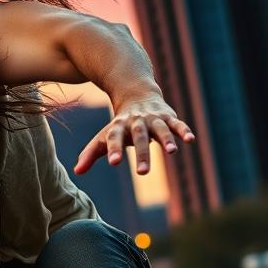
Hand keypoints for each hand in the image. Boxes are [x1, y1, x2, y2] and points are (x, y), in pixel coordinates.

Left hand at [73, 95, 194, 175]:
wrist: (136, 94)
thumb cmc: (119, 125)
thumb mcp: (103, 137)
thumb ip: (90, 154)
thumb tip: (77, 172)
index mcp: (119, 127)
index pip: (114, 138)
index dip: (114, 149)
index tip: (115, 162)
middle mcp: (136, 122)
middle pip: (139, 137)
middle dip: (141, 154)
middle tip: (142, 172)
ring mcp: (153, 119)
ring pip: (160, 129)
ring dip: (166, 139)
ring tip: (171, 152)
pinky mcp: (168, 117)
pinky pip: (177, 124)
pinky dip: (183, 130)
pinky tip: (190, 139)